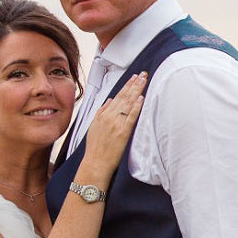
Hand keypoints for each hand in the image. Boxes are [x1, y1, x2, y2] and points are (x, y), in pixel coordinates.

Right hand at [76, 71, 146, 190]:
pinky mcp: (123, 132)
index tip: (133, 77)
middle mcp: (109, 117)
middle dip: (134, 84)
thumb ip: (101, 112)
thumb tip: (110, 100)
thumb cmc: (95, 148)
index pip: (117, 96)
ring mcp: (116, 124)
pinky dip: (136, 106)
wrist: (95, 163)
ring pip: (128, 103)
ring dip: (137, 90)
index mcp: (102, 114)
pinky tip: (141, 98)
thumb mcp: (93, 126)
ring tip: (144, 80)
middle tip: (143, 74)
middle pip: (124, 96)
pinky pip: (131, 116)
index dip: (126, 85)